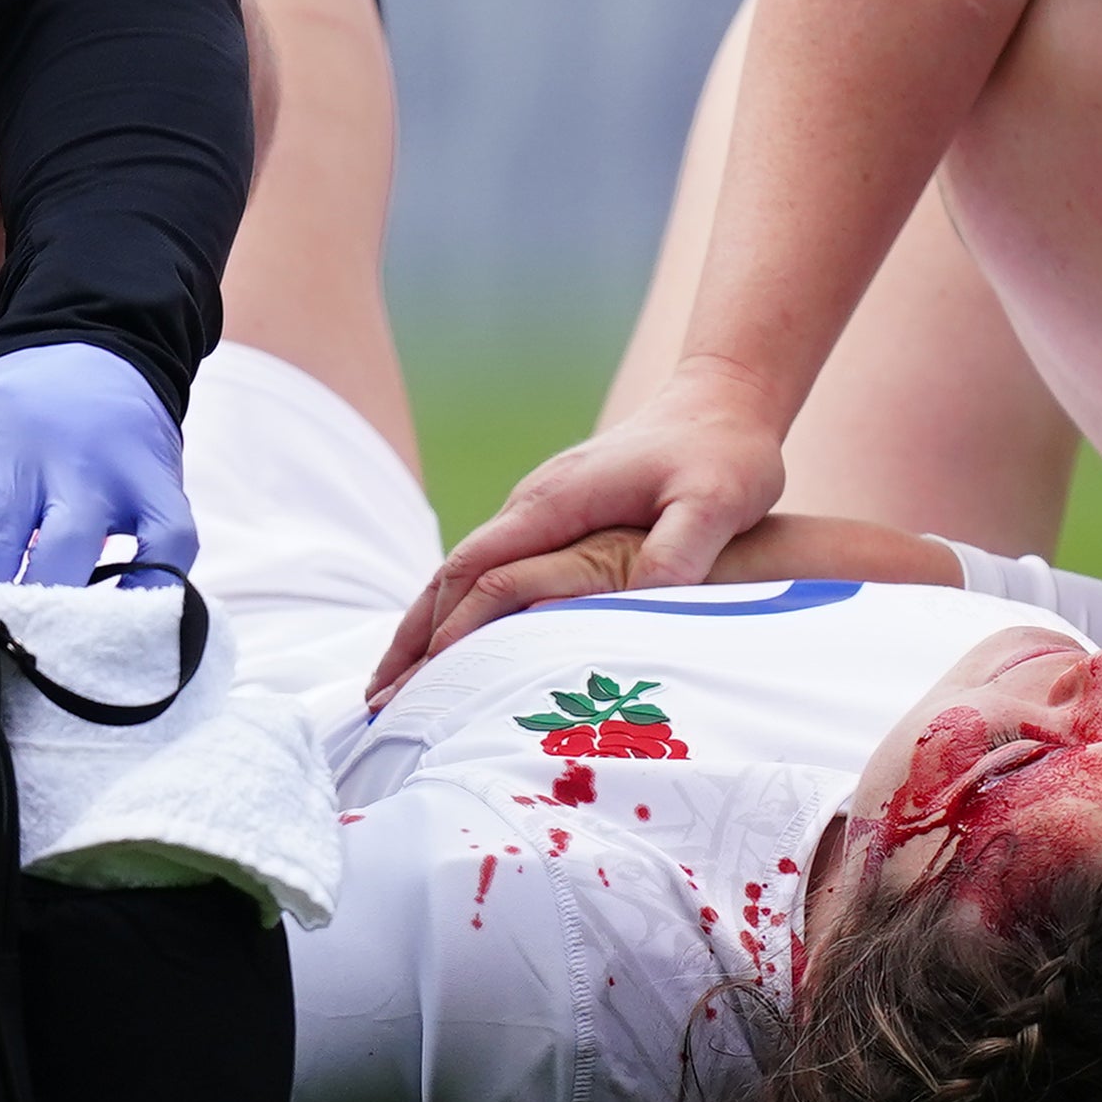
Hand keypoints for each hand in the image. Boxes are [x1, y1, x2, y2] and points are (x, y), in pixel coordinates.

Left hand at [0, 343, 193, 595]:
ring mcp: (100, 468)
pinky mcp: (156, 481)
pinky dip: (153, 585)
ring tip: (34, 641)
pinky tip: (127, 616)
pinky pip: (167, 541)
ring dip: (46, 607)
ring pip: (69, 549)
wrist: (93, 341)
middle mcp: (35, 452)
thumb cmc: (12, 410)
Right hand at [370, 378, 785, 704]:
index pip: (475, 569)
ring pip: (466, 570)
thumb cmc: (725, 452)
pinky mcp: (560, 513)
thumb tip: (642, 605)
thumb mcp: (715, 502)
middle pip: (451, 573)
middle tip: (377, 703)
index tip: (412, 686)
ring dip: (429, 624)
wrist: (724, 398)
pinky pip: (495, 565)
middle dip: (411, 637)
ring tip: (400, 684)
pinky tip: (461, 641)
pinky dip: (463, 606)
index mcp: (557, 502)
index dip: (440, 630)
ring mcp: (543, 506)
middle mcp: (536, 502)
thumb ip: (679, 551)